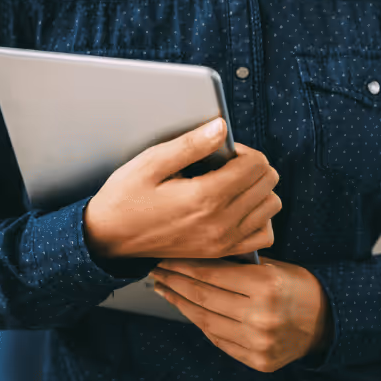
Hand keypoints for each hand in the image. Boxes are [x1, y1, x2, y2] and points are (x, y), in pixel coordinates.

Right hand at [82, 118, 280, 261]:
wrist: (109, 237)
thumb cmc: (125, 198)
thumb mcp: (151, 163)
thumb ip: (190, 145)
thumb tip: (221, 128)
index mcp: (205, 197)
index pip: (255, 165)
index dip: (243, 150)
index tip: (223, 150)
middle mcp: (220, 222)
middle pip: (268, 183)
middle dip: (253, 166)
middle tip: (227, 164)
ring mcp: (223, 241)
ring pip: (270, 207)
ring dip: (259, 190)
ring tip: (233, 184)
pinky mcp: (221, 252)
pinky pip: (262, 235)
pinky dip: (259, 218)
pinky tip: (239, 208)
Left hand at [151, 258, 331, 372]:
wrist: (328, 321)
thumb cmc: (297, 285)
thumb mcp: (272, 266)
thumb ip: (236, 266)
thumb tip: (191, 257)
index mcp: (267, 286)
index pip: (211, 274)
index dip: (183, 265)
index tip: (165, 257)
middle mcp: (262, 317)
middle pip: (203, 298)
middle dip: (175, 282)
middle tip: (157, 271)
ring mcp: (259, 343)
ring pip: (205, 321)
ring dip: (180, 304)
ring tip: (165, 290)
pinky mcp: (258, 361)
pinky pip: (219, 340)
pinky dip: (200, 323)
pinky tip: (187, 309)